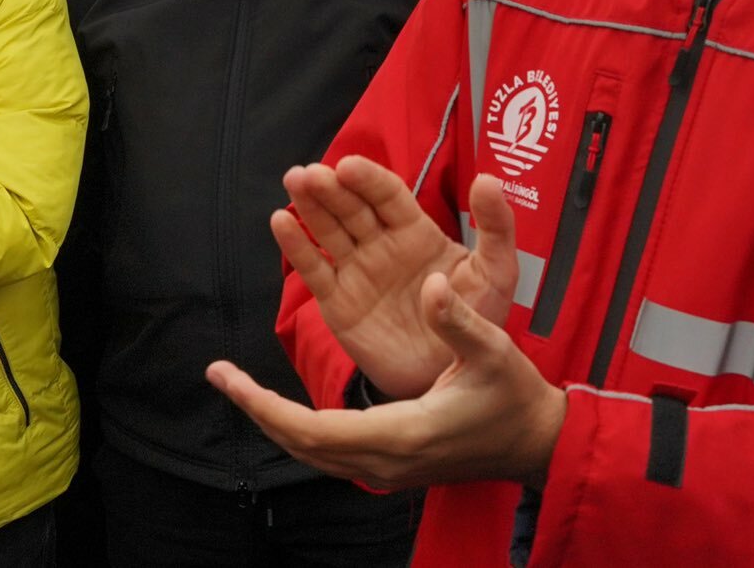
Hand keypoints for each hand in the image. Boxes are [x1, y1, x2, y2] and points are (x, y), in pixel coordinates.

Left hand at [208, 272, 567, 489]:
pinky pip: (328, 452)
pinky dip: (296, 427)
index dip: (266, 406)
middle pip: (301, 445)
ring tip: (236, 383)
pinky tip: (280, 401)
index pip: (314, 431)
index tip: (229, 379)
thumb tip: (431, 284)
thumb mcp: (493, 351)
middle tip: (218, 373)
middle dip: (256, 409)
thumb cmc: (514, 397)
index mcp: (403, 433)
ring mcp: (386, 468)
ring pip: (311, 453)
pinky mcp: (389, 464)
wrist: (534, 443)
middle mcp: (385, 459)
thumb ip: (458, 321)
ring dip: (271, 418)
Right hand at [275, 162, 518, 399]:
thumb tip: (488, 178)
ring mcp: (355, 270)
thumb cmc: (477, 320)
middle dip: (330, 188)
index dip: (367, 179)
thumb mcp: (496, 273)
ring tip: (293, 182)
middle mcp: (380, 243)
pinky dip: (296, 246)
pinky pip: (313, 269)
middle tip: (310, 174)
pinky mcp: (337, 302)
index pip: (387, 195)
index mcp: (415, 230)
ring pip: (327, 230)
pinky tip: (281, 222)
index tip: (348, 166)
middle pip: (350, 207)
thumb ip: (495, 227)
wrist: (453, 378)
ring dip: (309, 205)